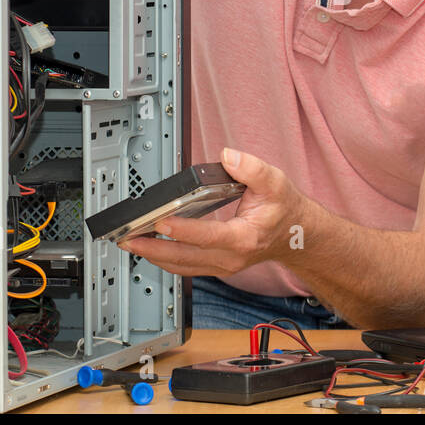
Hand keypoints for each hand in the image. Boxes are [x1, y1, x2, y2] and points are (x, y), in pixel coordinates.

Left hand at [118, 148, 306, 276]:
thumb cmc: (284, 210)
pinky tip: (150, 249)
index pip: (207, 236)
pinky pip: (186, 267)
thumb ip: (252, 168)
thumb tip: (228, 157)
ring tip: (130, 244)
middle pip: (186, 258)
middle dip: (154, 249)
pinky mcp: (217, 266)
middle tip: (128, 239)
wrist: (296, 235)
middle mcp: (231, 257)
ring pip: (182, 267)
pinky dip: (165, 259)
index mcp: (244, 238)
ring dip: (154, 257)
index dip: (182, 229)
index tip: (160, 220)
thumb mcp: (275, 182)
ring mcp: (223, 265)